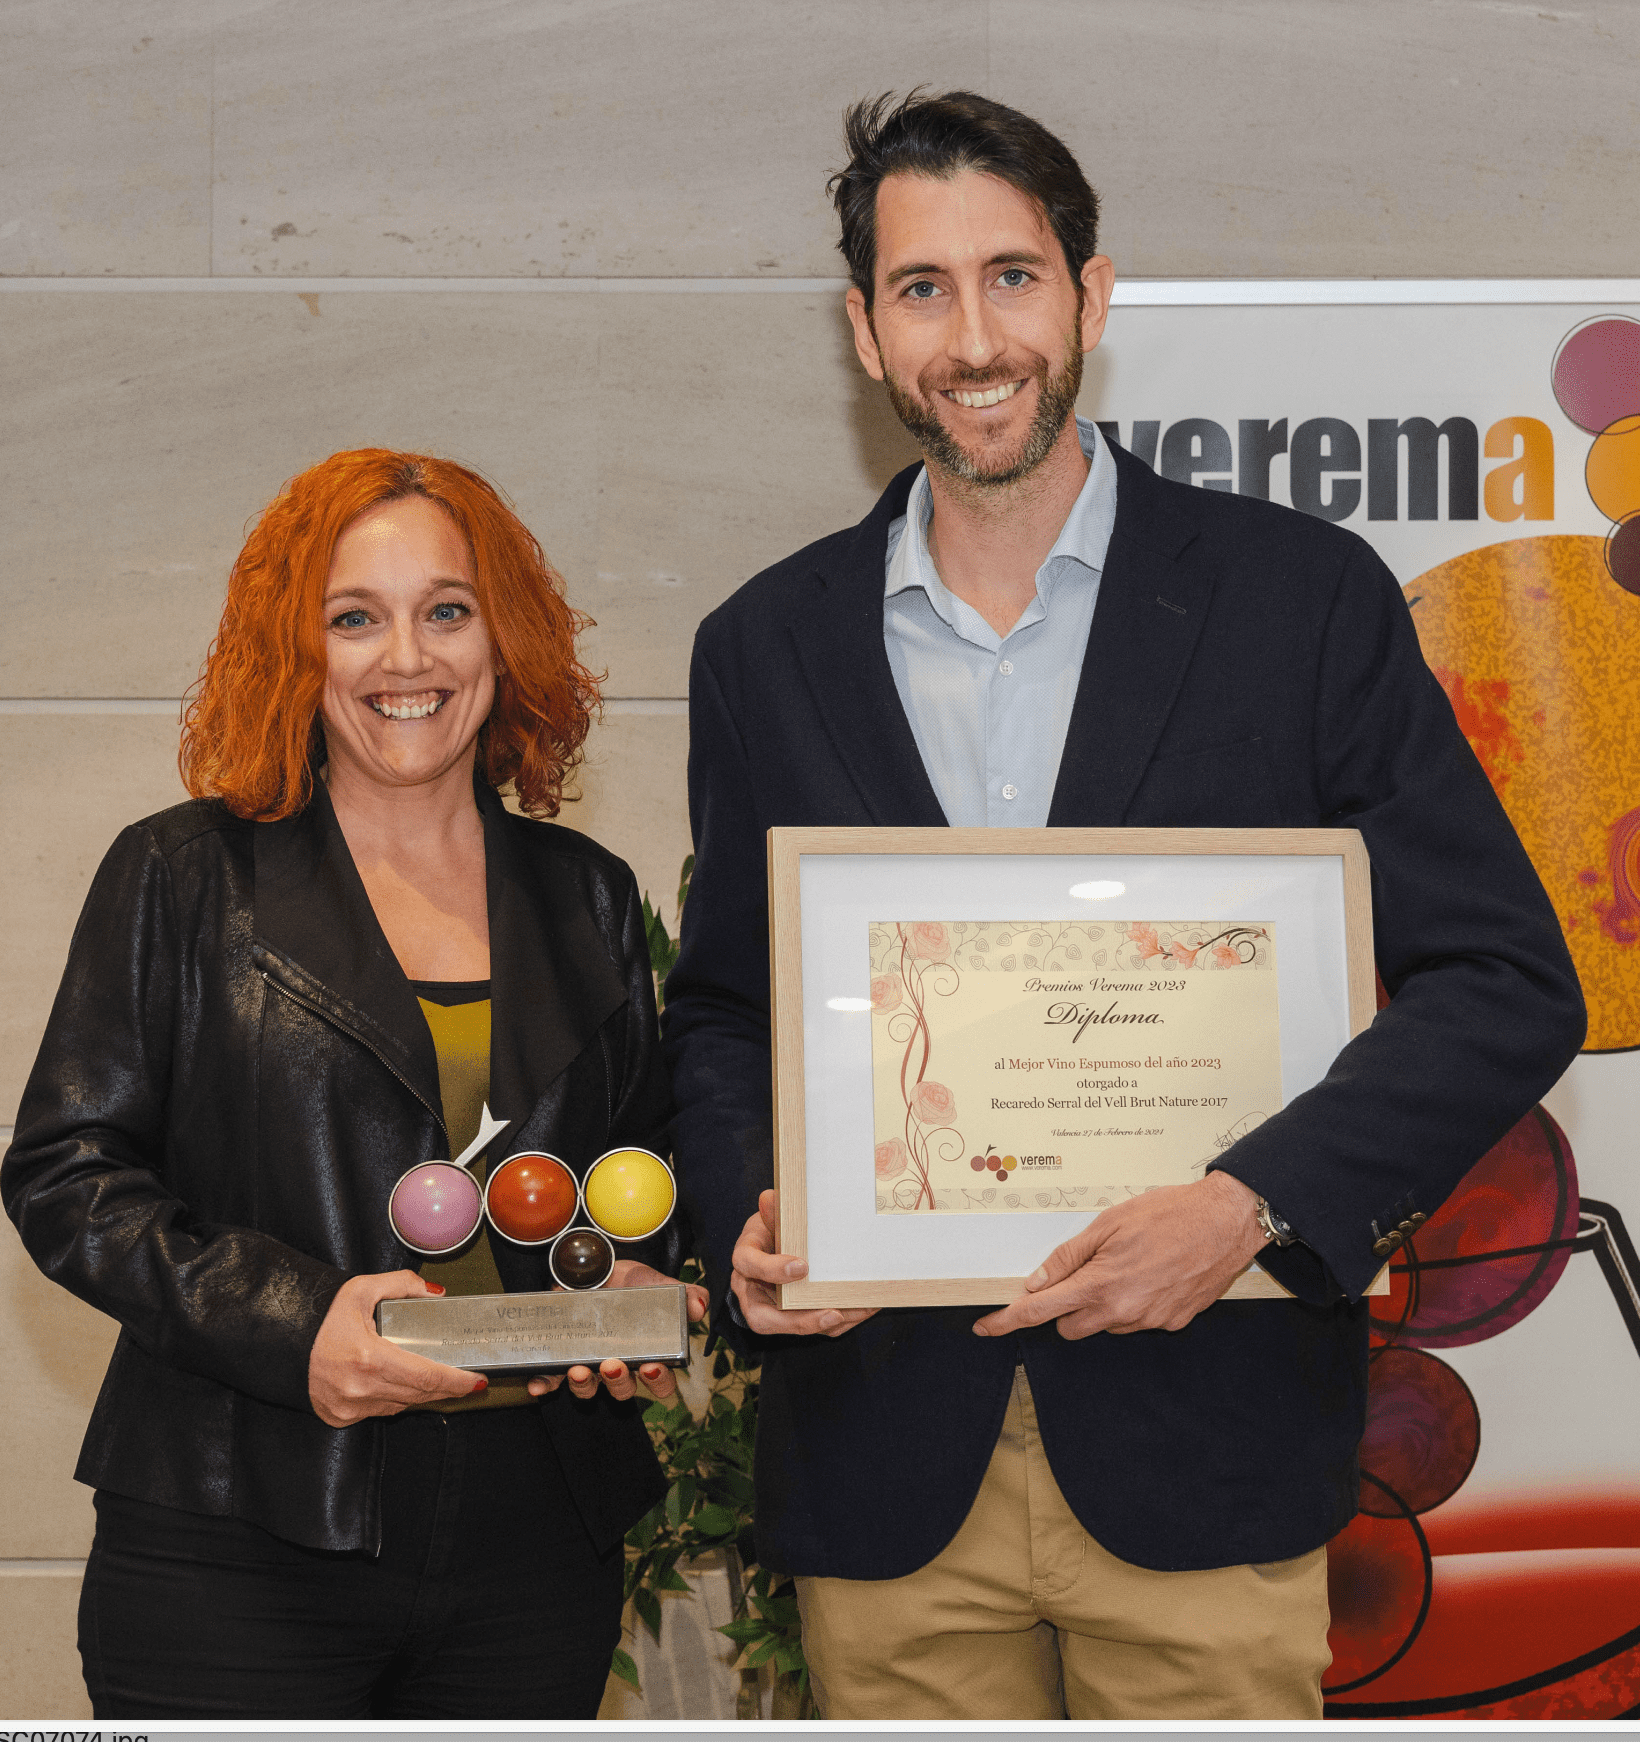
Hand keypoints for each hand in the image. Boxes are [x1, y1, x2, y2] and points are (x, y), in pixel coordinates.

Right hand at [309, 1270, 483, 1426]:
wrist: (283, 1344)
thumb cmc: (322, 1318)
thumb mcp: (361, 1289)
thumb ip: (402, 1284)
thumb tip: (436, 1294)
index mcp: (369, 1358)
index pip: (426, 1376)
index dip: (456, 1381)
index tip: (477, 1380)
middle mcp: (361, 1388)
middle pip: (420, 1394)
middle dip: (448, 1388)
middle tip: (469, 1380)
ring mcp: (350, 1407)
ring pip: (402, 1404)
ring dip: (424, 1393)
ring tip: (441, 1379)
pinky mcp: (342, 1417)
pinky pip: (381, 1410)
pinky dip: (396, 1398)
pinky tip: (402, 1383)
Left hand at [527, 1259, 707, 1401]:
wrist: (597, 1267)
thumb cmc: (634, 1284)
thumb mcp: (661, 1284)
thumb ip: (684, 1295)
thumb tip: (699, 1307)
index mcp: (647, 1354)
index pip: (660, 1381)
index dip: (658, 1381)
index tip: (652, 1366)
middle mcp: (620, 1364)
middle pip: (623, 1390)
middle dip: (618, 1383)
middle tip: (613, 1365)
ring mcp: (590, 1361)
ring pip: (589, 1388)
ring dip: (584, 1386)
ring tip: (580, 1369)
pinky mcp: (562, 1355)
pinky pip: (553, 1378)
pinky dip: (546, 1384)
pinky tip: (539, 1386)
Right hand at [729, 1189, 878, 1338]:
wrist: (773, 1245)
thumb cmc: (770, 1230)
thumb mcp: (770, 1217)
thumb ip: (773, 1212)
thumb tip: (770, 1198)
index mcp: (744, 1261)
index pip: (749, 1266)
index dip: (772, 1269)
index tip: (801, 1267)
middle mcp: (752, 1291)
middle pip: (764, 1318)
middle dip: (800, 1321)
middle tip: (833, 1313)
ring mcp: (771, 1308)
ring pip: (793, 1326)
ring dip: (827, 1324)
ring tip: (859, 1311)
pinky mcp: (792, 1316)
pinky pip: (813, 1325)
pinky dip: (839, 1321)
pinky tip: (865, 1308)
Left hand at [973, 1171, 1265, 1339]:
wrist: (1226, 1221)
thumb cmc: (1169, 1213)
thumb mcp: (1108, 1224)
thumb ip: (1069, 1257)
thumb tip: (1037, 1282)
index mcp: (1100, 1285)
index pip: (1039, 1311)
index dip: (1007, 1321)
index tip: (986, 1327)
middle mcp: (1123, 1311)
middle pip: (1071, 1326)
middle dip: (1067, 1306)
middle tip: (1086, 1271)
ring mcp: (1150, 1321)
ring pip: (1106, 1324)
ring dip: (1104, 1304)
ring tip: (1129, 1264)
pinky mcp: (1174, 1323)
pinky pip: (1139, 1320)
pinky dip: (1135, 1303)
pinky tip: (1152, 1274)